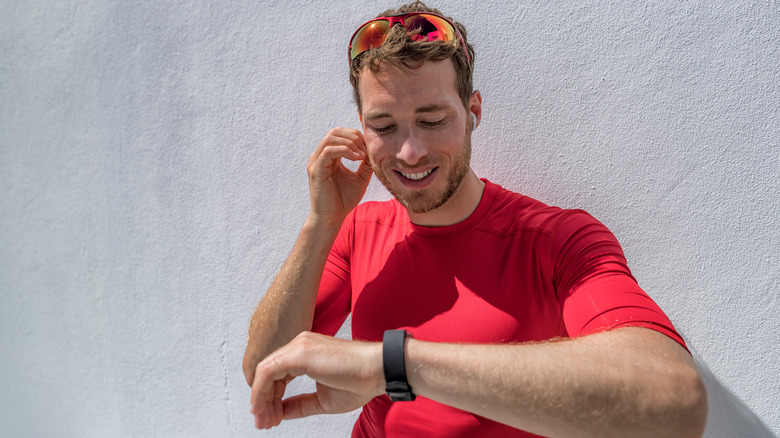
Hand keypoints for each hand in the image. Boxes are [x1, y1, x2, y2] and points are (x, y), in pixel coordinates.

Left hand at [250, 331, 383, 428]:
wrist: (377, 371)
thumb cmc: (359, 382)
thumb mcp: (322, 400)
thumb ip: (299, 404)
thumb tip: (280, 412)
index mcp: (305, 352)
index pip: (278, 374)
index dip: (270, 397)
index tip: (271, 417)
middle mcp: (300, 345)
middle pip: (268, 372)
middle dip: (263, 400)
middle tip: (263, 422)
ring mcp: (298, 346)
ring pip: (265, 371)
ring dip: (261, 398)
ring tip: (264, 420)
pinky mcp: (298, 353)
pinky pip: (268, 371)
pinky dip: (261, 391)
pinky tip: (264, 408)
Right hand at [307, 128, 372, 225]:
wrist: (332, 218)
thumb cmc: (343, 200)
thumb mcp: (360, 178)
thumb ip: (366, 164)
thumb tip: (374, 151)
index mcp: (329, 157)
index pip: (340, 134)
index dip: (356, 136)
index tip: (370, 147)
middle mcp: (320, 157)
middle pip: (335, 131)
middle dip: (354, 136)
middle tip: (367, 149)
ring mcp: (316, 162)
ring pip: (331, 138)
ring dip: (350, 143)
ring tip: (362, 155)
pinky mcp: (316, 170)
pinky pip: (328, 151)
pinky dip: (345, 151)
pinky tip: (357, 159)